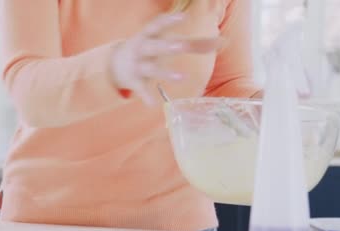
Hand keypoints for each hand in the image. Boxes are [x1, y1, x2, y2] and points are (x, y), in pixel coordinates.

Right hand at [110, 13, 225, 105]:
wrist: (115, 63)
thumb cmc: (149, 48)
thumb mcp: (166, 41)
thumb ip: (195, 43)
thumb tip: (225, 41)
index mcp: (150, 35)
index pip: (158, 25)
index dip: (169, 20)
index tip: (183, 17)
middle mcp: (142, 48)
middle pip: (154, 46)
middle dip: (167, 46)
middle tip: (181, 46)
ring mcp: (137, 65)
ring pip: (150, 68)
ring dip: (164, 73)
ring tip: (182, 78)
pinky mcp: (134, 82)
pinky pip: (141, 89)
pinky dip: (146, 96)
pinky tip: (153, 104)